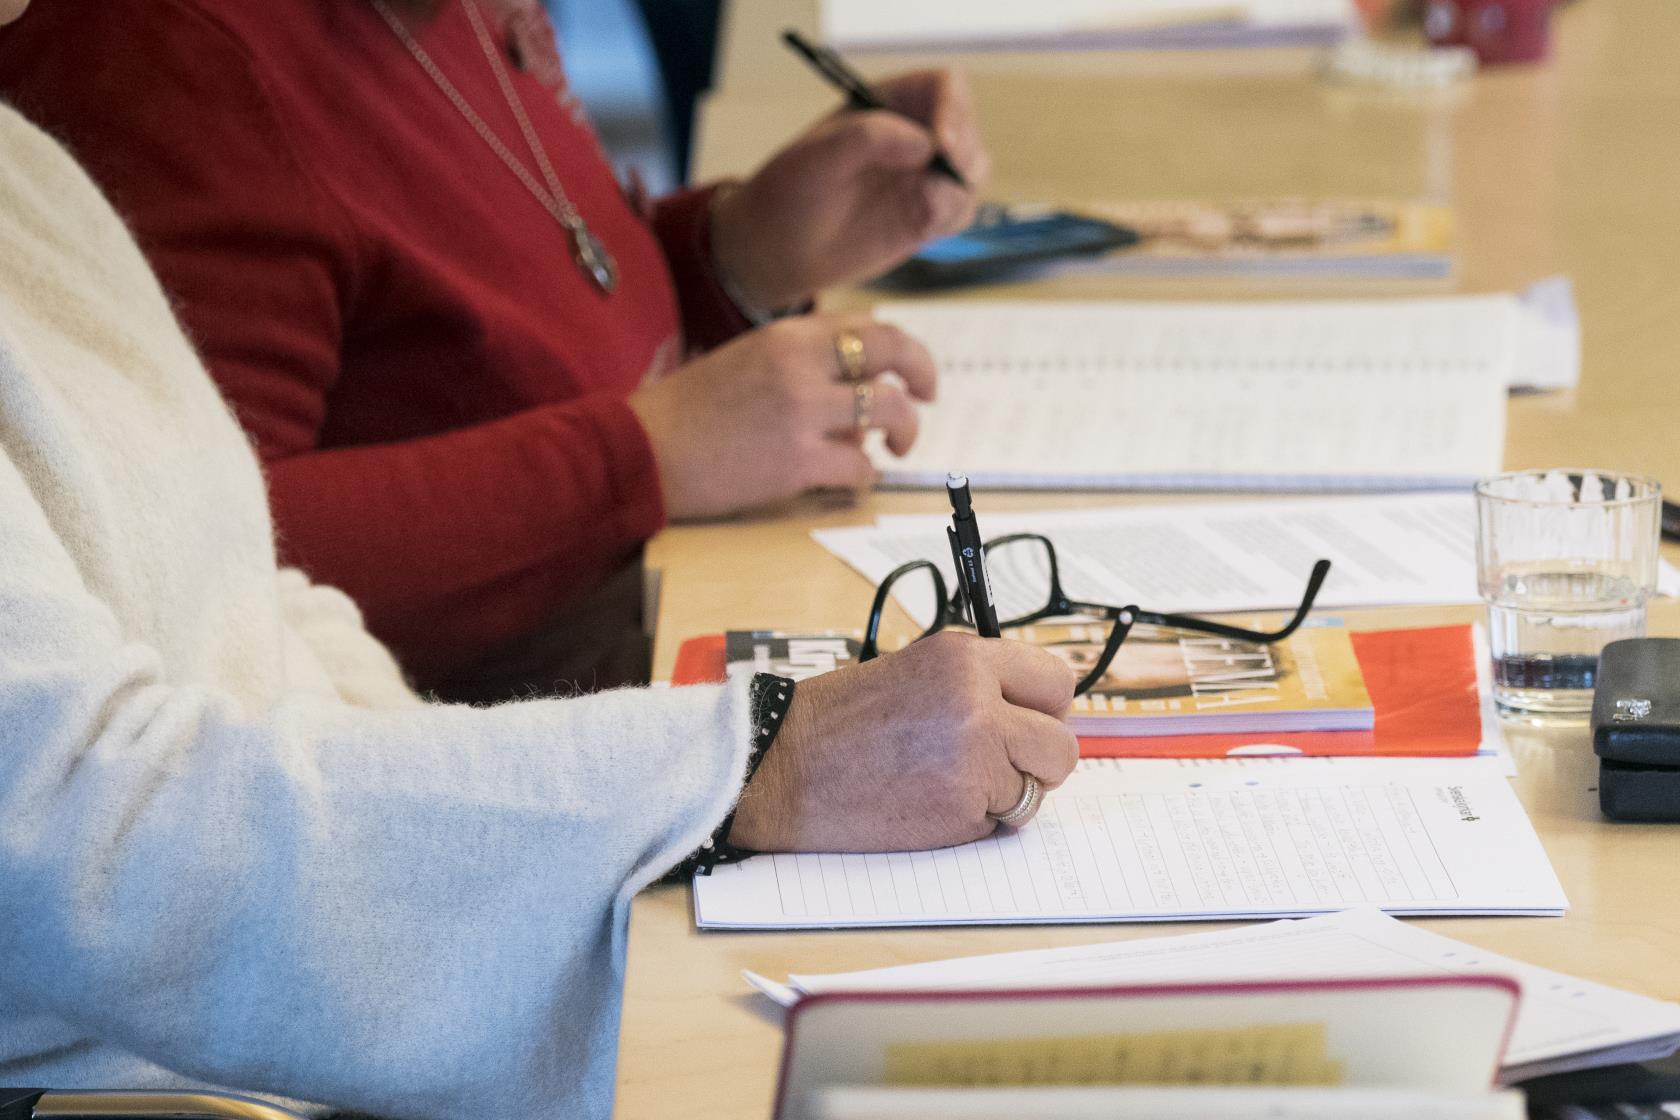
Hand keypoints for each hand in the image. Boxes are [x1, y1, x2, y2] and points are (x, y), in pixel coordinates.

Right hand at [628, 314, 935, 519]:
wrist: (641, 450)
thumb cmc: (686, 411)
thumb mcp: (744, 360)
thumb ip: (797, 361)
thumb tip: (851, 382)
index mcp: (786, 335)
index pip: (867, 324)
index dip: (900, 346)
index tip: (907, 369)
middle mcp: (801, 364)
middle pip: (893, 351)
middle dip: (923, 373)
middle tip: (927, 398)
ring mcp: (802, 412)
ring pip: (888, 409)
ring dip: (905, 429)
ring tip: (896, 446)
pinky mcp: (798, 462)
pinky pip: (860, 466)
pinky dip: (867, 474)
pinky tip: (854, 478)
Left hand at [710, 68, 989, 311]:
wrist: (781, 247)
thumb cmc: (791, 192)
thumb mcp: (817, 157)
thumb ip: (868, 138)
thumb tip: (925, 145)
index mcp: (890, 102)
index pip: (945, 87)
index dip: (955, 112)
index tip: (943, 146)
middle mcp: (915, 131)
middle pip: (969, 129)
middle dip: (964, 158)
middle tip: (939, 188)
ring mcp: (925, 173)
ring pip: (973, 172)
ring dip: (957, 192)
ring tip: (921, 213)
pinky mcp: (928, 211)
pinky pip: (961, 209)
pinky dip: (950, 218)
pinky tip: (918, 230)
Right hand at [729, 633, 1079, 852]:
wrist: (780, 767)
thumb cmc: (835, 721)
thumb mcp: (914, 671)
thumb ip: (976, 684)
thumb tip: (1031, 710)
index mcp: (965, 659)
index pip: (1057, 681)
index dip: (1046, 710)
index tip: (1029, 722)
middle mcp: (978, 703)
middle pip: (1061, 745)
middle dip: (1036, 763)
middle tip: (996, 765)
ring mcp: (974, 759)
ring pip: (1036, 790)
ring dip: (1004, 795)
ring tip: (947, 782)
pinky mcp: (961, 810)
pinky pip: (1000, 823)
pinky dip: (973, 822)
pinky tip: (926, 803)